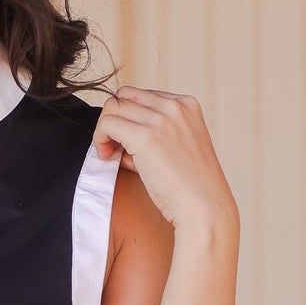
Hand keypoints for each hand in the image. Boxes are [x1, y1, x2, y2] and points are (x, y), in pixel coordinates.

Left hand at [92, 85, 237, 232]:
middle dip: (114, 121)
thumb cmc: (191, 187)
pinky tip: (109, 158)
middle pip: (124, 97)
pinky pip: (107, 124)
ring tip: (111, 155)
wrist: (205, 208)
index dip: (129, 118)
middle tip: (114, 148)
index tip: (129, 142)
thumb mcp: (180, 147)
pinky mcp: (145, 137)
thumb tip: (118, 133)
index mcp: (187, 104)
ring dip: (105, 131)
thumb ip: (155, 133)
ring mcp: (161, 119)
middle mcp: (174, 106)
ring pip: (113, 108)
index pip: (142, 96)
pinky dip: (100, 139)